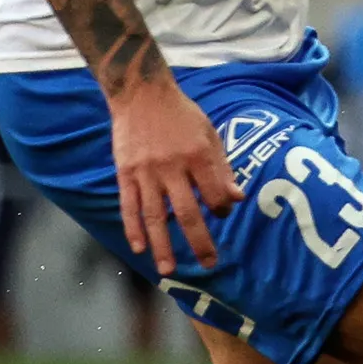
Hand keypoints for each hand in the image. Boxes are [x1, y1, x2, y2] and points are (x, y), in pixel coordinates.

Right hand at [108, 75, 234, 275]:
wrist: (141, 93)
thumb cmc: (181, 114)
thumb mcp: (209, 134)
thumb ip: (222, 168)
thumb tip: (237, 200)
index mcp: (198, 155)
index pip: (214, 194)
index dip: (220, 208)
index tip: (220, 213)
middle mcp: (172, 166)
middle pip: (188, 212)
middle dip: (200, 242)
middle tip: (209, 264)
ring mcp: (146, 172)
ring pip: (155, 216)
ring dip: (162, 245)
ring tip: (168, 270)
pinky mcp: (125, 173)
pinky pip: (129, 205)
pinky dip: (133, 228)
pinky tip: (138, 247)